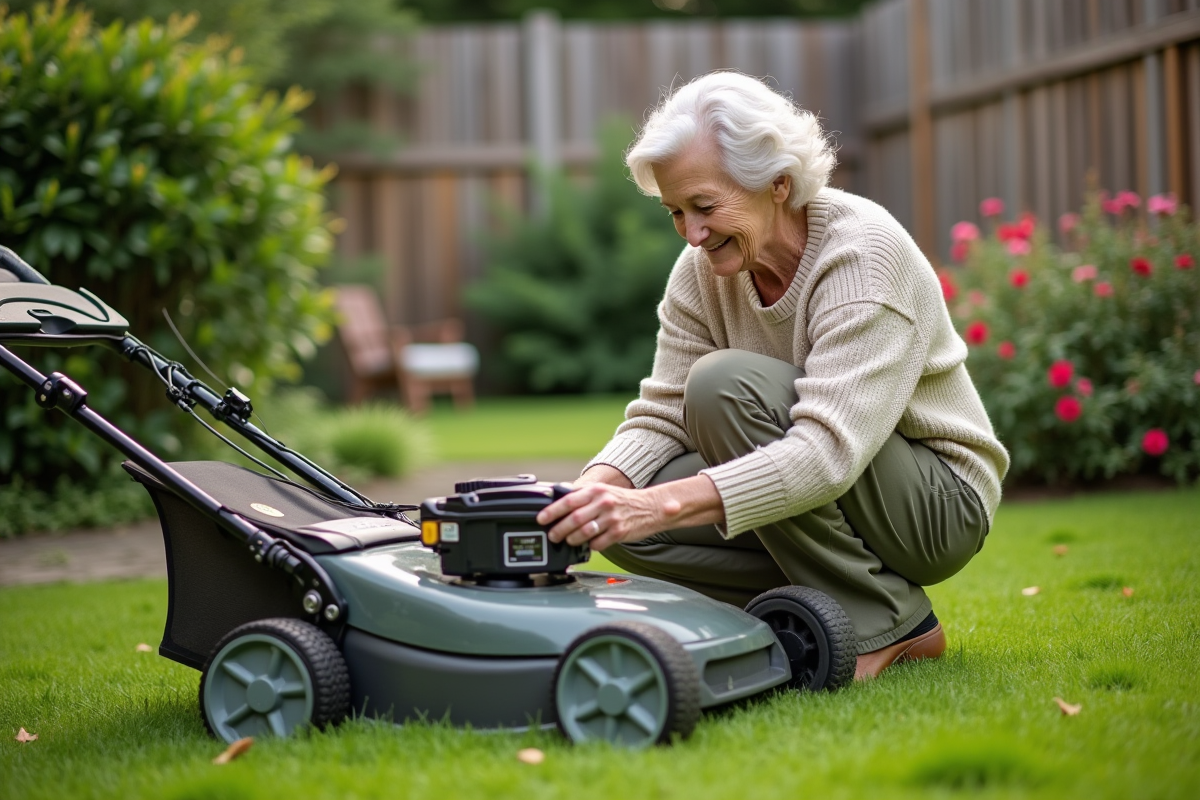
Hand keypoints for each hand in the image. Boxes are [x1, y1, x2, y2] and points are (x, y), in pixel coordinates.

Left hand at [537, 482, 682, 550]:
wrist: (651, 507)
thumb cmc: (623, 500)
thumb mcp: (603, 491)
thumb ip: (583, 497)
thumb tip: (558, 505)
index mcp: (596, 491)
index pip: (568, 501)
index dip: (552, 511)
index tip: (541, 519)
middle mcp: (604, 502)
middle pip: (574, 518)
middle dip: (559, 530)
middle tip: (552, 536)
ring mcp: (612, 518)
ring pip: (584, 532)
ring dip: (573, 539)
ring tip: (568, 541)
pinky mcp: (620, 532)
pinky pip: (598, 543)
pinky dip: (591, 546)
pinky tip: (589, 545)